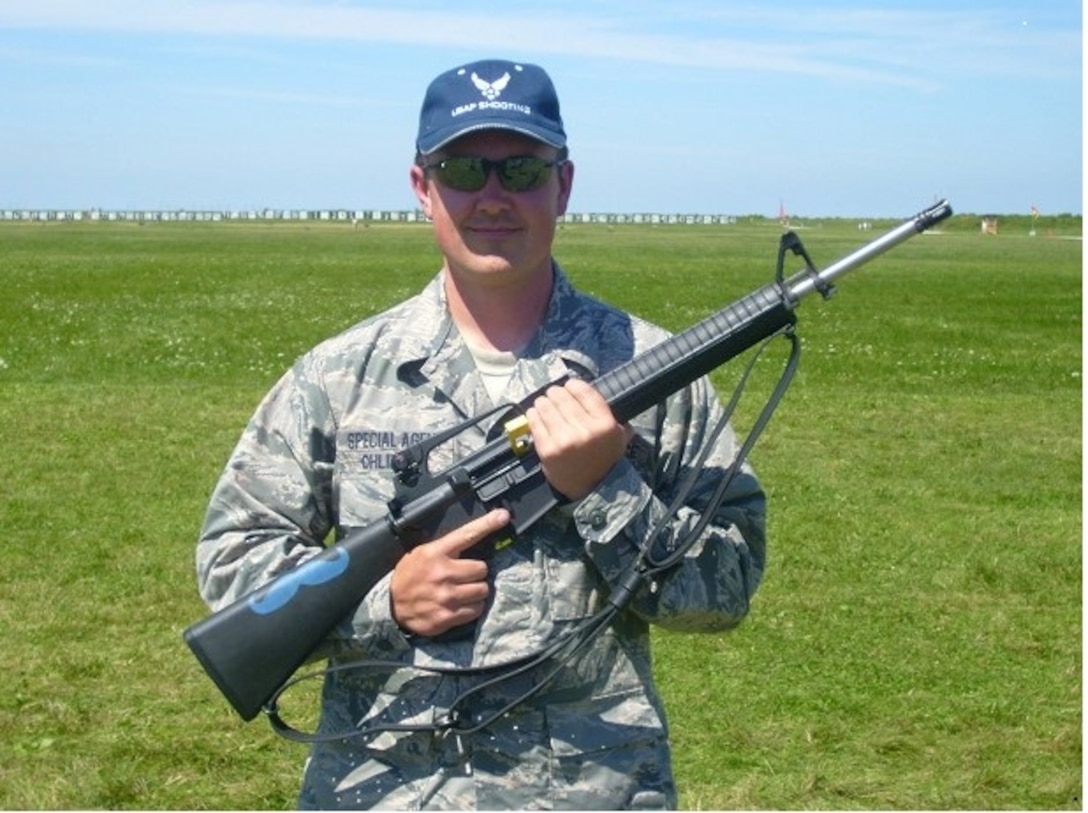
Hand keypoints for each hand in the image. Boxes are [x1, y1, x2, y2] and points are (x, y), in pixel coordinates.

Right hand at [390, 508, 509, 637]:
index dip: (487, 524)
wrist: (390, 605)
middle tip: (465, 576)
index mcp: (436, 552)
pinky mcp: (448, 616)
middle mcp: (442, 573)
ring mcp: (446, 596)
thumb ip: (446, 548)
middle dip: (477, 572)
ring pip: (482, 590)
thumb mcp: (422, 553)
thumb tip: (474, 540)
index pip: (467, 534)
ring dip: (476, 591)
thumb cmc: (409, 576)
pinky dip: (472, 607)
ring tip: (463, 591)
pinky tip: (460, 604)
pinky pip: (476, 610)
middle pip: (482, 568)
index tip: (503, 516)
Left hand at [526, 378, 629, 500]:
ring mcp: (564, 440)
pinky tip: (535, 414)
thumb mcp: (618, 437)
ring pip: (546, 406)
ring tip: (543, 403)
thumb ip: (612, 414)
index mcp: (605, 424)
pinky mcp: (547, 449)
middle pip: (562, 397)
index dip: (572, 384)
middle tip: (553, 395)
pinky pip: (535, 422)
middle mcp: (585, 430)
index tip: (568, 386)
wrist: (590, 488)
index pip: (583, 391)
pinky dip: (533, 415)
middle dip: (555, 393)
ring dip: (543, 402)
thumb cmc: (603, 460)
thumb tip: (592, 392)